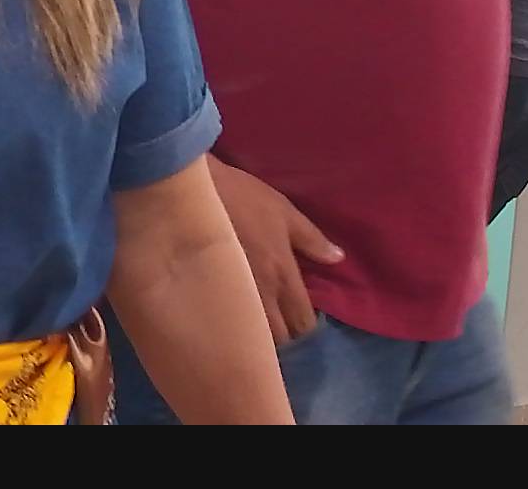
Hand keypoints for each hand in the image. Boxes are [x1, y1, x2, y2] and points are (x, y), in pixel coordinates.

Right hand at [207, 158, 341, 343]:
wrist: (190, 190)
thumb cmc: (241, 197)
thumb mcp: (283, 210)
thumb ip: (311, 238)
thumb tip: (337, 258)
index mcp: (282, 275)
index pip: (303, 322)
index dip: (307, 330)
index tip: (305, 325)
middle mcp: (261, 294)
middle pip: (279, 338)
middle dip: (284, 338)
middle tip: (282, 328)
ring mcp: (232, 295)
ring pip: (250, 334)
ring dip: (258, 336)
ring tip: (257, 330)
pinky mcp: (207, 292)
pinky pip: (227, 321)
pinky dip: (235, 326)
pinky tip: (232, 319)